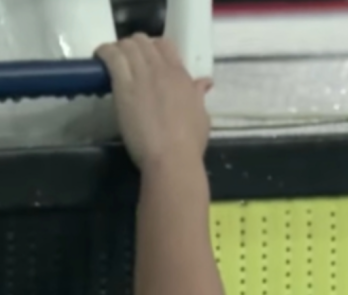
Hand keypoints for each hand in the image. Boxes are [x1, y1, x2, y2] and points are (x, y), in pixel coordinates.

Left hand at [95, 35, 211, 169]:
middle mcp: (162, 70)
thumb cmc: (190, 142)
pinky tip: (100, 61)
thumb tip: (204, 82)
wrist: (172, 157)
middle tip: (128, 61)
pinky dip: (104, 54)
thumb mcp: (201, 115)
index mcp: (182, 76)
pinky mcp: (123, 85)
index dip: (154, 48)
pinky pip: (111, 56)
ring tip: (112, 62)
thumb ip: (198, 95)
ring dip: (118, 49)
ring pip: (126, 45)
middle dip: (133, 47)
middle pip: (143, 41)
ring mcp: (142, 75)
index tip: (148, 60)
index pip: (165, 45)